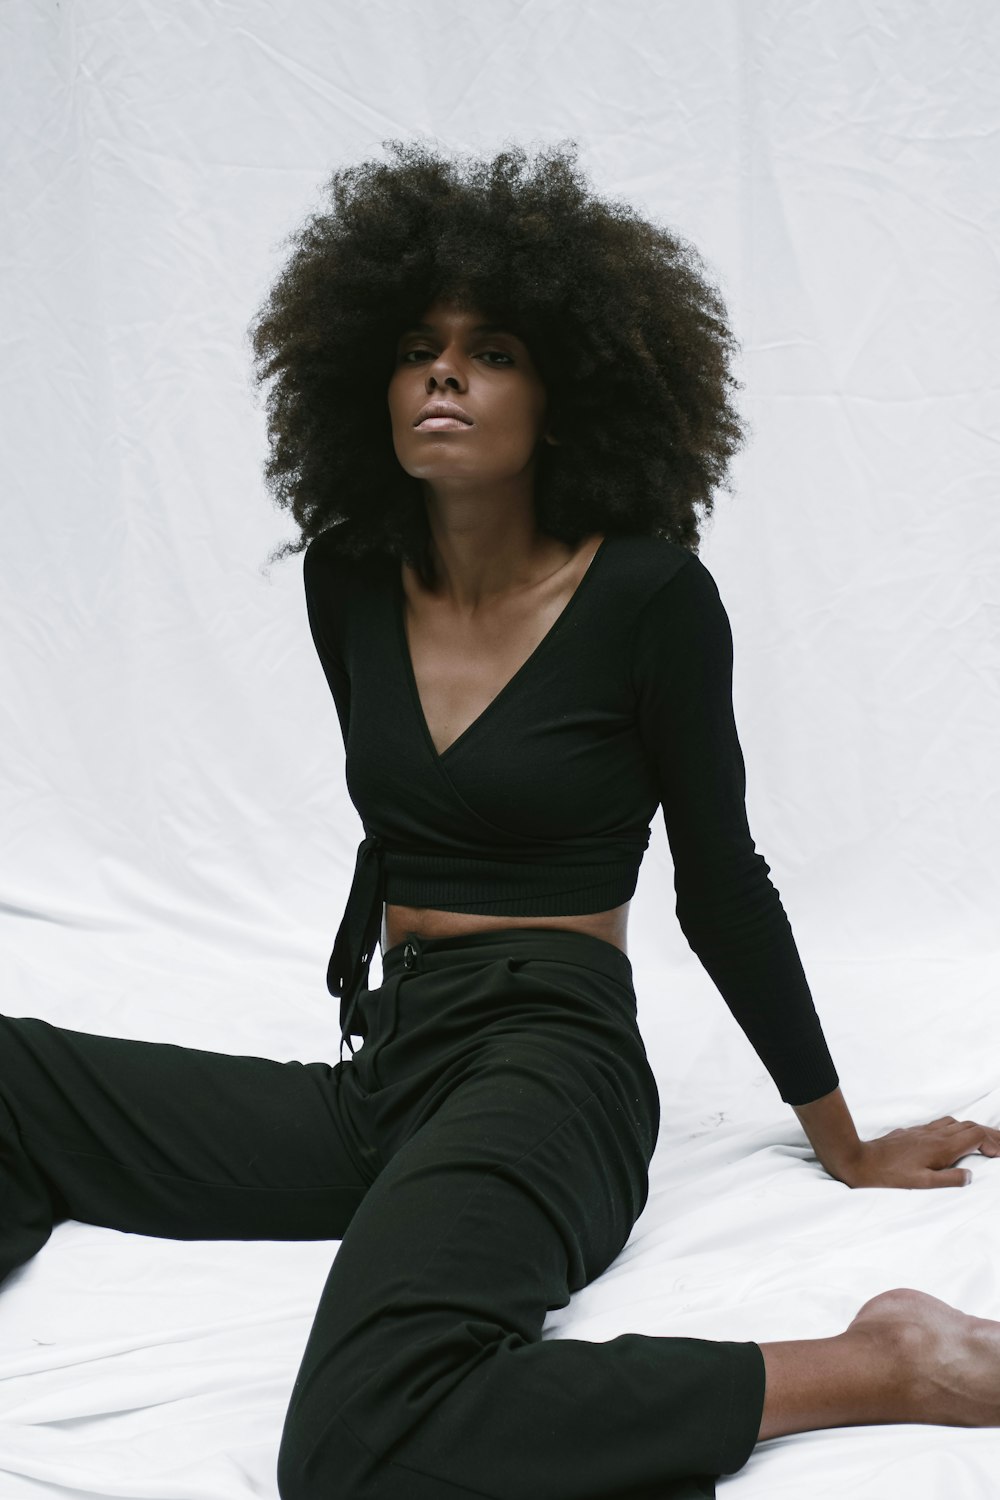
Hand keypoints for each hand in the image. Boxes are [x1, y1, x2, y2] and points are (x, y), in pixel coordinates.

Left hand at [839, 1115, 999, 1188]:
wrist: (861, 1160)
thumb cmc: (890, 1176)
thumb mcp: (922, 1183)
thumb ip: (949, 1179)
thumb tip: (971, 1176)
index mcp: (941, 1147)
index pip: (975, 1136)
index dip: (993, 1142)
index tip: (999, 1153)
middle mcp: (935, 1134)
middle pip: (970, 1126)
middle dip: (990, 1133)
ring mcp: (923, 1131)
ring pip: (956, 1123)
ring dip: (974, 1129)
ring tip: (985, 1139)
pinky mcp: (913, 1132)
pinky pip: (942, 1124)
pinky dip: (957, 1128)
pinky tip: (956, 1135)